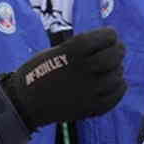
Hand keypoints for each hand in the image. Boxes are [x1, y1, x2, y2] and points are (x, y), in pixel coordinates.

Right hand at [0, 27, 125, 130]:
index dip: (111, 35)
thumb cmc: (38, 71)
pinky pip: (115, 96)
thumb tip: (108, 44)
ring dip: (117, 70)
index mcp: (73, 51)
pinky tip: (113, 84)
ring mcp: (89, 91)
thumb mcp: (56, 50)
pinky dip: (118, 88)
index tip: (110, 36)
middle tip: (117, 51)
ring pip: (117, 76)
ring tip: (111, 69)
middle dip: (118, 50)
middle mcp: (83, 69)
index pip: (108, 36)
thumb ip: (81, 47)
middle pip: (115, 56)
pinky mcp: (90, 108)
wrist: (25, 101)